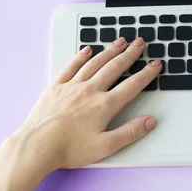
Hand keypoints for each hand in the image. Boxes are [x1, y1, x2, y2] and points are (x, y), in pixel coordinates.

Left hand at [0, 37, 160, 190]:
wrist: (36, 146)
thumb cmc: (68, 149)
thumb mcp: (105, 147)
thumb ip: (130, 132)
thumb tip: (149, 121)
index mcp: (104, 105)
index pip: (132, 85)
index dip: (146, 74)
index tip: (155, 65)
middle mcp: (90, 90)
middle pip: (115, 68)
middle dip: (130, 54)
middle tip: (140, 43)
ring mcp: (72, 86)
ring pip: (95, 63)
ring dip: (110, 51)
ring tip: (120, 41)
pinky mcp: (56, 86)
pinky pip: (71, 66)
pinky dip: (81, 57)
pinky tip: (88, 50)